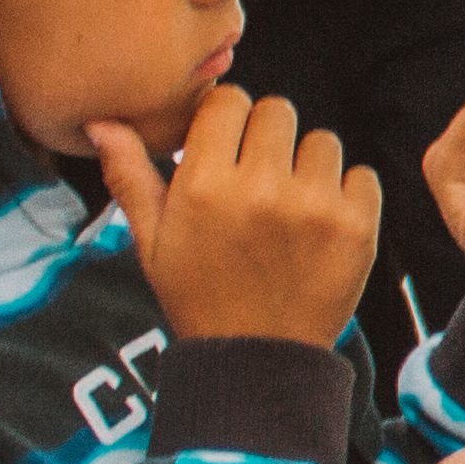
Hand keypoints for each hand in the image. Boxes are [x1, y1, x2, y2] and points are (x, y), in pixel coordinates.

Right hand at [91, 88, 379, 346]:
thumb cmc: (198, 297)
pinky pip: (362, 175)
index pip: (229, 101)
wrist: (256, 361)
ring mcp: (314, 207)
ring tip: (291, 208)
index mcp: (204, 185)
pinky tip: (322, 225)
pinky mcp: (356, 227)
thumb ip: (129, 175)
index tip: (227, 149)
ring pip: (322, 141)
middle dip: (268, 139)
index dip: (228, 120)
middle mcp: (260, 189)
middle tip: (259, 180)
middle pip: (278, 111)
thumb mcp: (151, 242)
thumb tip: (103, 122)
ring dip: (308, 166)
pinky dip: (347, 194)